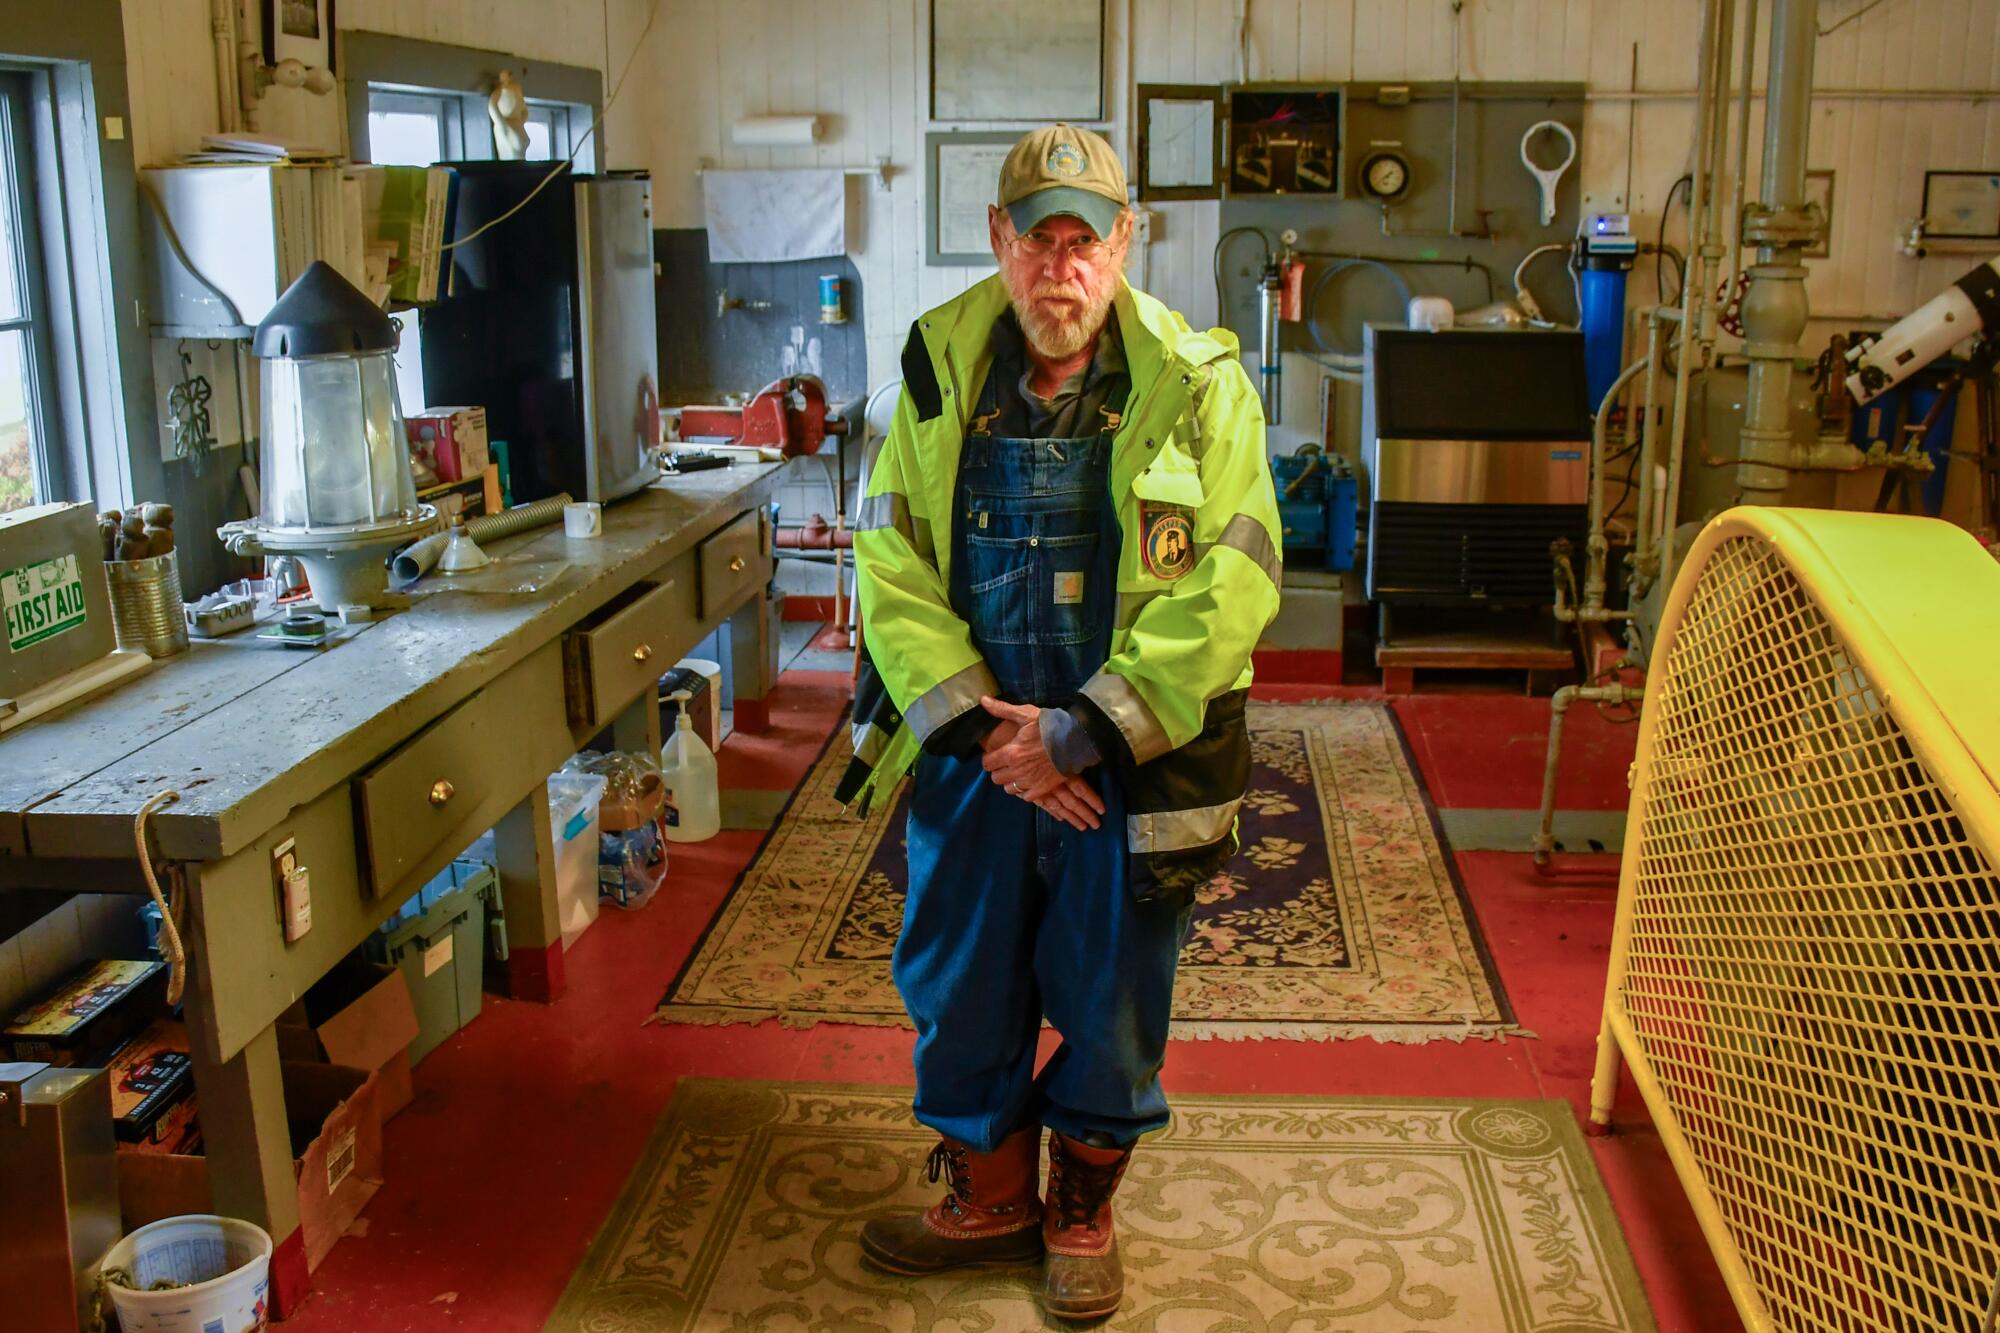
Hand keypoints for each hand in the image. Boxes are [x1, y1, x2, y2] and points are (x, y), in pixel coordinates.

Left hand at [979, 697, 1106, 830]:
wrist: (1076, 740)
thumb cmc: (1049, 726)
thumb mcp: (1025, 714)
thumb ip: (1002, 709)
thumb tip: (983, 700)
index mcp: (1010, 752)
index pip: (987, 764)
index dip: (989, 759)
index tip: (995, 755)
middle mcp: (1017, 770)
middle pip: (996, 778)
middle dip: (998, 770)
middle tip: (1006, 763)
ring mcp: (1030, 781)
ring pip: (1009, 789)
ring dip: (1011, 781)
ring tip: (1017, 772)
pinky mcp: (1042, 789)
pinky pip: (1026, 797)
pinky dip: (1025, 791)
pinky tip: (1029, 782)